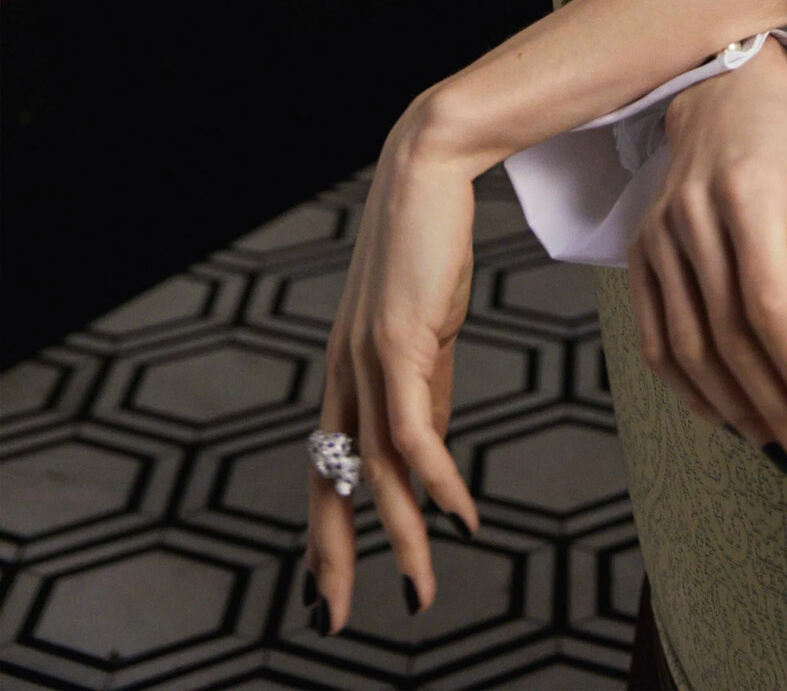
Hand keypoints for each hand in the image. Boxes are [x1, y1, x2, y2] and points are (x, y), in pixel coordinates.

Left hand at [303, 100, 481, 632]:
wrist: (429, 167)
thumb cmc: (432, 238)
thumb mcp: (429, 326)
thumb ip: (426, 385)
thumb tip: (430, 450)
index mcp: (347, 368)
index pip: (326, 466)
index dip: (325, 528)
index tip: (327, 586)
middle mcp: (345, 369)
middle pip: (328, 481)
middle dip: (331, 556)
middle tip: (332, 620)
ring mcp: (366, 357)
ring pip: (373, 468)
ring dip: (400, 535)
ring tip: (420, 587)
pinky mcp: (399, 340)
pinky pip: (414, 431)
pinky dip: (438, 481)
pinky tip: (460, 515)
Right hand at [627, 35, 786, 484]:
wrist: (721, 101)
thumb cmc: (786, 151)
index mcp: (746, 196)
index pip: (770, 305)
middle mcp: (691, 220)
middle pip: (729, 337)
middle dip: (776, 407)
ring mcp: (656, 240)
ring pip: (690, 349)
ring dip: (737, 411)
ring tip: (780, 449)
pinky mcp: (637, 256)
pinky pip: (657, 341)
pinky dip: (691, 391)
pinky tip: (729, 419)